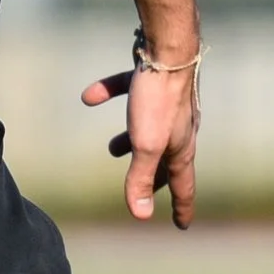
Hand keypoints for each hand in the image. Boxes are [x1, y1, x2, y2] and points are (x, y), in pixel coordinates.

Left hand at [82, 58, 199, 227]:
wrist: (168, 48)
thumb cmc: (159, 100)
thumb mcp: (146, 145)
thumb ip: (140, 178)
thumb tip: (140, 215)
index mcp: (181, 147)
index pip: (184, 185)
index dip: (182, 208)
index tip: (182, 225)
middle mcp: (179, 127)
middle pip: (167, 159)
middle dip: (156, 177)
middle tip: (147, 191)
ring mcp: (167, 104)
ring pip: (149, 129)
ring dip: (130, 142)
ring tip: (112, 150)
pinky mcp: (154, 81)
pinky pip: (130, 92)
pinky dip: (111, 96)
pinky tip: (89, 96)